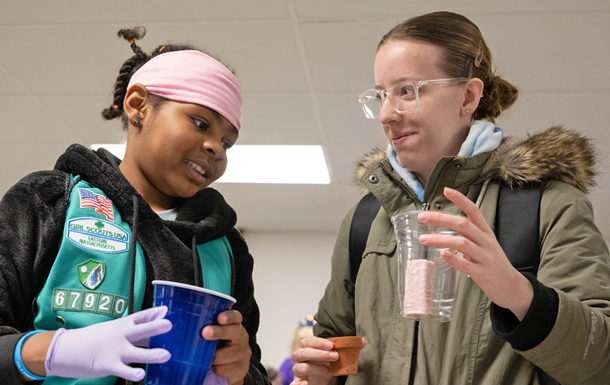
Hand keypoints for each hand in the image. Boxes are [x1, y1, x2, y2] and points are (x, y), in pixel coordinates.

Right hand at [45, 306, 171, 380]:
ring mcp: (116, 351)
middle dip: (155, 327)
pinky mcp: (109, 365)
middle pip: (141, 330)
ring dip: (152, 354)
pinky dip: (133, 373)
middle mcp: (121, 336)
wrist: (67, 349)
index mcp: (123, 324)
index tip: (166, 310)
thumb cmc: (95, 338)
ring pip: (138, 353)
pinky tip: (141, 374)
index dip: (153, 313)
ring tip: (166, 355)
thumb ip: (135, 329)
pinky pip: (124, 370)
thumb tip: (156, 323)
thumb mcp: (114, 329)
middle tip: (169, 325)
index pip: (140, 317)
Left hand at [202, 310, 250, 384]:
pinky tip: (214, 366)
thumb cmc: (218, 346)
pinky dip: (214, 368)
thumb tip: (189, 326)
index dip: (229, 316)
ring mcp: (244, 353)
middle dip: (219, 332)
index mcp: (235, 325)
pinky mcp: (241, 368)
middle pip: (234, 332)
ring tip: (208, 357)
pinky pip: (220, 369)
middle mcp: (242, 337)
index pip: (236, 317)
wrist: (231, 366)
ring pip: (222, 355)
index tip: (220, 317)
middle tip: (205, 332)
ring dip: (211, 357)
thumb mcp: (215, 335)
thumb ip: (207, 327)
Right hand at [291, 336, 365, 384]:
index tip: (331, 345)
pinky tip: (306, 384)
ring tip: (329, 370)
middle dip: (320, 354)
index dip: (319, 342)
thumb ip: (346, 348)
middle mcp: (299, 356)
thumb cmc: (324, 363)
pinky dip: (298, 384)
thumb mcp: (334, 356)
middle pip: (304, 352)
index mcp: (306, 346)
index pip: (308, 341)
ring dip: (316, 368)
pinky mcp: (297, 381)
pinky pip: (294, 383)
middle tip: (335, 356)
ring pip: (302, 367)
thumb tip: (363, 341)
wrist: (318, 378)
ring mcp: (297, 369)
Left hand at [417, 187, 533, 319]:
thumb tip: (444, 224)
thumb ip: (468, 234)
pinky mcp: (482, 274)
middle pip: (463, 224)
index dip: (460, 199)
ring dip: (441, 239)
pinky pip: (466, 265)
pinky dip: (454, 259)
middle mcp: (486, 241)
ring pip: (462, 243)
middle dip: (441, 219)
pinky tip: (442, 254)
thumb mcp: (484, 243)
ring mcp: (485, 257)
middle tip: (422, 216)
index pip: (473, 210)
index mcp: (485, 232)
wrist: (513, 287)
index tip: (445, 190)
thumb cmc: (493, 263)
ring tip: (423, 238)